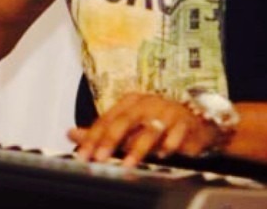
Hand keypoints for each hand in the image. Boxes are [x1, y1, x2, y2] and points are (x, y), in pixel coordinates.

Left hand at [67, 92, 218, 166]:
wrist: (195, 120)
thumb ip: (101, 131)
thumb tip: (71, 133)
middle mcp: (146, 104)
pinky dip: (169, 145)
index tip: (83, 153)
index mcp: (130, 102)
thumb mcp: (128, 124)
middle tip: (100, 157)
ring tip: (128, 163)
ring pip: (150, 129)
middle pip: (125, 120)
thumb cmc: (157, 122)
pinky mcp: (185, 123)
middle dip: (110, 140)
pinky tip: (163, 154)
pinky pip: (176, 135)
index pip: (107, 119)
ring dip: (139, 147)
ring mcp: (166, 112)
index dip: (93, 137)